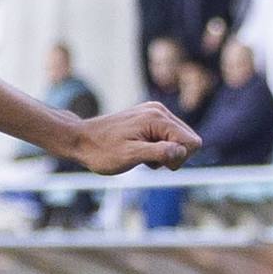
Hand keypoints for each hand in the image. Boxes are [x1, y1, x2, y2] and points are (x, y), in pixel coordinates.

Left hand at [58, 104, 200, 174]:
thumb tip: (181, 151)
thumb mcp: (130, 156)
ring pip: (178, 140)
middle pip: (188, 140)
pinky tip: (139, 148)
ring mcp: (154, 112)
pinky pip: (167, 136)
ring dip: (163, 153)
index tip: (154, 163)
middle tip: (145, 160)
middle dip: (171, 156)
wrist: (80, 140)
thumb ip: (158, 153)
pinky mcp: (149, 117)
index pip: (192, 143)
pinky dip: (157, 147)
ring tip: (140, 154)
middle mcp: (159, 110)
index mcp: (157, 118)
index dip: (177, 159)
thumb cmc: (102, 151)